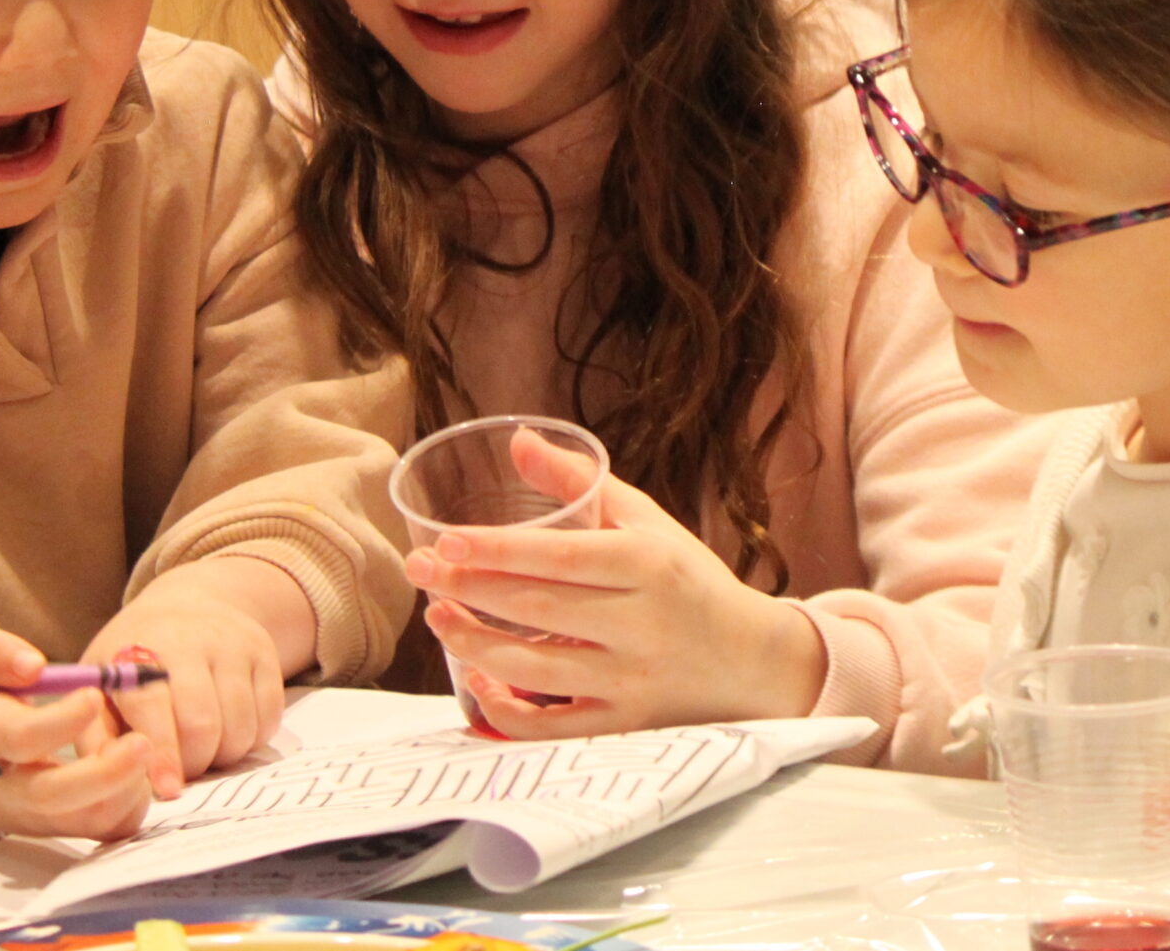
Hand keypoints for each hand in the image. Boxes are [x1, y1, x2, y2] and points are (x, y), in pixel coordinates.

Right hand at [0, 626, 155, 839]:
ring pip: (80, 820)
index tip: (94, 696)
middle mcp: (2, 783)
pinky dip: (128, 804)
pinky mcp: (52, 826)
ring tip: (144, 748)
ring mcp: (28, 812)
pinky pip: (98, 828)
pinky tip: (138, 770)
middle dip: (102, 774)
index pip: (16, 738)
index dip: (57, 722)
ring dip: (124, 789)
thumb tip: (32, 665)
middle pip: (49, 795)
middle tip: (142, 743)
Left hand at [81, 558, 305, 787]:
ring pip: (240, 727)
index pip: (153, 706)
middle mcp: (191, 639)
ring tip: (203, 750)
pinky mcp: (265, 653)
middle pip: (202, 724)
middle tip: (181, 769)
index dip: (162, 754)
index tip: (169, 791)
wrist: (188, 605)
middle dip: (193, 763)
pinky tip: (229, 731)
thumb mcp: (100, 686)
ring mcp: (234, 644)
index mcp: (139, 650)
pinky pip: (269, 718)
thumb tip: (105, 782)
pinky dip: (251, 740)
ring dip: (223, 756)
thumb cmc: (133, 661)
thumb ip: (96, 737)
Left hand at [403, 426, 828, 737]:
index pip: (560, 557)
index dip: (496, 550)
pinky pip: (553, 728)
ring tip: (436, 618)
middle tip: (418, 570)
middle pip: (538, 609)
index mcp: (647, 565)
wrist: (750, 660)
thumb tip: (518, 441)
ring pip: (536, 669)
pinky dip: (507, 711)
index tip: (444, 540)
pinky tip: (477, 680)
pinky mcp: (624, 727)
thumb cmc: (686, 580)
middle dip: (468, 589)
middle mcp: (640, 624)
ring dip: (475, 645)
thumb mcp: (647, 522)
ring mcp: (631, 681)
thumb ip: (581, 483)